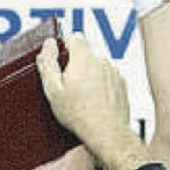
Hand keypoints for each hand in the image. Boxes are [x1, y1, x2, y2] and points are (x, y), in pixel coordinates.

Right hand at [36, 35, 132, 150]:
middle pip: (86, 53)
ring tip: (83, 98)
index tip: (61, 63)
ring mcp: (114, 72)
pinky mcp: (122, 84)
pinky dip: (102, 86)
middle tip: (69, 87)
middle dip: (76, 65)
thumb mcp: (53, 90)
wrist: (107, 133)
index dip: (65, 48)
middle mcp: (102, 61)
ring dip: (90, 76)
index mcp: (84, 58)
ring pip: (97, 66)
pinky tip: (94, 102)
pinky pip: (108, 78)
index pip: (74, 37)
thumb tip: (48, 45)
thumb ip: (48, 63)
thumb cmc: (79, 115)